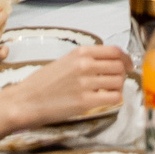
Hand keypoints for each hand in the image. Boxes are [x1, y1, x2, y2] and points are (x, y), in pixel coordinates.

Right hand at [0, 44, 129, 128]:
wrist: (26, 100)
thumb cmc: (43, 82)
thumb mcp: (65, 61)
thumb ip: (86, 59)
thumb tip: (110, 63)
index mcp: (80, 53)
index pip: (115, 51)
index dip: (126, 59)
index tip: (128, 65)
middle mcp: (84, 65)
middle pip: (119, 67)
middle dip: (123, 74)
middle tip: (119, 81)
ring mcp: (85, 84)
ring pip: (119, 82)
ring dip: (118, 87)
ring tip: (110, 91)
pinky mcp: (85, 102)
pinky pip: (113, 98)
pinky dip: (115, 99)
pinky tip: (106, 100)